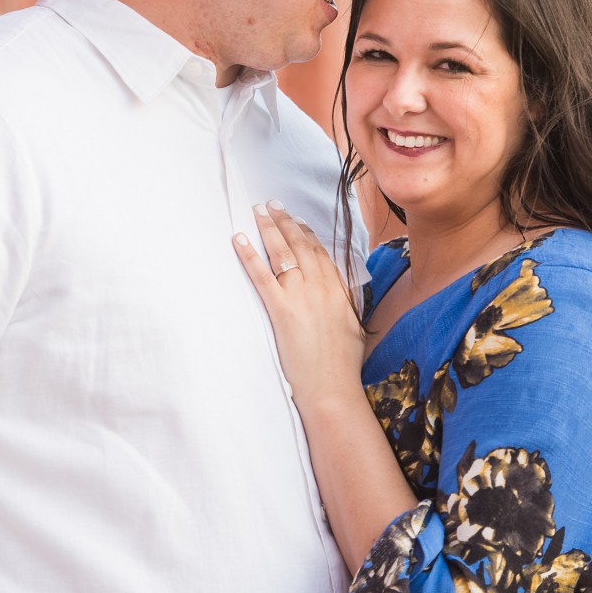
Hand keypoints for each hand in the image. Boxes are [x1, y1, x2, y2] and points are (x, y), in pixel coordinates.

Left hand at [233, 201, 366, 408]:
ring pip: (282, 253)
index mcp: (339, 291)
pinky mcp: (281, 309)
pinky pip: (261, 275)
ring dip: (268, 228)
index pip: (321, 253)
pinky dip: (249, 254)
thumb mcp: (352, 327)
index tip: (298, 221)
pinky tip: (239, 238)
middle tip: (273, 204)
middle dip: (285, 221)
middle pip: (300, 245)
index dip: (307, 233)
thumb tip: (339, 296)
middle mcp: (320, 287)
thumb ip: (345, 306)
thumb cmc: (342, 365)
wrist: (332, 387)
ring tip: (258, 211)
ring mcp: (300, 296)